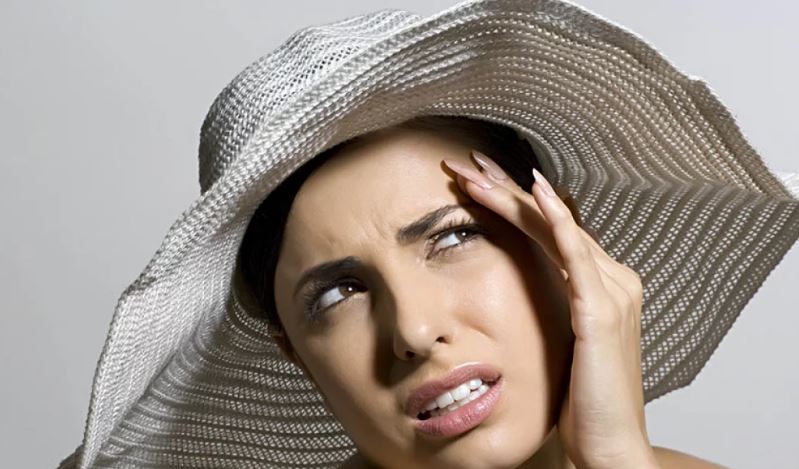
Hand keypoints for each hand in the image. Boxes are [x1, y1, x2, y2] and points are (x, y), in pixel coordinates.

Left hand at [442, 150, 658, 468]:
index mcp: (600, 285)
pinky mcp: (601, 311)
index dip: (513, 203)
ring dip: (513, 196)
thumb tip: (522, 295)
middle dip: (504, 188)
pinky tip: (535, 192)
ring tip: (474, 173)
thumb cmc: (584, 402)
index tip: (476, 182)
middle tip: (464, 161)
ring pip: (555, 227)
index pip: (550, 231)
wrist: (610, 444)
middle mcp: (611, 279)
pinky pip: (575, 253)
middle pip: (549, 220)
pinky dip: (556, 219)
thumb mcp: (564, 347)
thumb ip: (552, 312)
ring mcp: (610, 291)